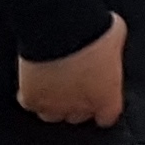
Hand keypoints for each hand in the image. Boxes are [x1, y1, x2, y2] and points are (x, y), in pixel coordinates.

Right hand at [16, 12, 130, 127]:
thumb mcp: (116, 37)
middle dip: (76, 102)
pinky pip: (29, 103)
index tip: (98, 96)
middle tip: (73, 83)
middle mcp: (80, 108)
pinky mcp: (31, 98)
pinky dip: (30, 94)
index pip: (107, 116)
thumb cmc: (92, 30)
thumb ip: (112, 50)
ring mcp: (54, 105)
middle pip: (78, 116)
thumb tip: (110, 42)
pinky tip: (33, 83)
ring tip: (52, 85)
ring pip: (51, 115)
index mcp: (107, 97)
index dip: (101, 106)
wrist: (60, 28)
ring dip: (52, 102)